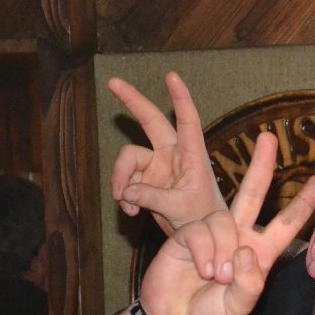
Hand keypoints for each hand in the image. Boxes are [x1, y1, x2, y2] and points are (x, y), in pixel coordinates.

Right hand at [108, 72, 226, 231]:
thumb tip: (125, 191)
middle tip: (112, 82)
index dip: (180, 98)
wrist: (199, 238)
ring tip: (126, 204)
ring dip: (121, 180)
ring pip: (128, 159)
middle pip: (150, 121)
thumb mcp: (180, 209)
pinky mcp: (145, 180)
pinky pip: (125, 181)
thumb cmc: (202, 220)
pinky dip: (124, 196)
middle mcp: (173, 155)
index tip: (171, 75)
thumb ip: (153, 198)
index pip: (187, 121)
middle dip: (132, 101)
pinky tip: (131, 212)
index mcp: (192, 155)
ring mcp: (157, 166)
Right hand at [138, 129, 314, 314]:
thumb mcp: (238, 307)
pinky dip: (205, 251)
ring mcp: (214, 234)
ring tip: (216, 276)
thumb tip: (245, 252)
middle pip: (253, 195)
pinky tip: (200, 269)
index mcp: (260, 254)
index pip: (287, 224)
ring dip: (223, 248)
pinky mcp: (189, 233)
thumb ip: (248, 285)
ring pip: (226, 219)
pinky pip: (203, 230)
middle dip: (261, 166)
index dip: (304, 204)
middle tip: (268, 138)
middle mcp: (239, 238)